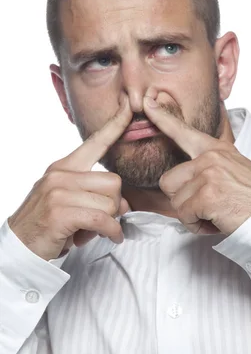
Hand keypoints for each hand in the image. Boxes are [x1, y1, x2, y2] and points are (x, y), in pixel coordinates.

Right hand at [8, 96, 132, 261]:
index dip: (115, 125)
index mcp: (64, 166)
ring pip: (110, 202)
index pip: (95, 142)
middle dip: (115, 204)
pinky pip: (102, 219)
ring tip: (92, 229)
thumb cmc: (48, 224)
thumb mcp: (68, 200)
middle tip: (103, 219)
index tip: (127, 107)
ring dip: (110, 221)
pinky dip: (112, 231)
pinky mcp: (61, 213)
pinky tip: (111, 237)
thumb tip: (124, 203)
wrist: (20, 246)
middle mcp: (61, 174)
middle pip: (114, 181)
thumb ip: (94, 194)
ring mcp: (59, 192)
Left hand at [143, 96, 250, 234]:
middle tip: (208, 207)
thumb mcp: (236, 170)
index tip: (148, 103)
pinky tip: (217, 222)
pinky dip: (198, 225)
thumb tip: (189, 176)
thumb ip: (211, 166)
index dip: (163, 118)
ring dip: (192, 215)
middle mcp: (211, 157)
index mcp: (217, 150)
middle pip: (169, 181)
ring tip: (217, 213)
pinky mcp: (208, 194)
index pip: (183, 132)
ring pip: (175, 201)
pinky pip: (185, 216)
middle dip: (183, 200)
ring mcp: (209, 174)